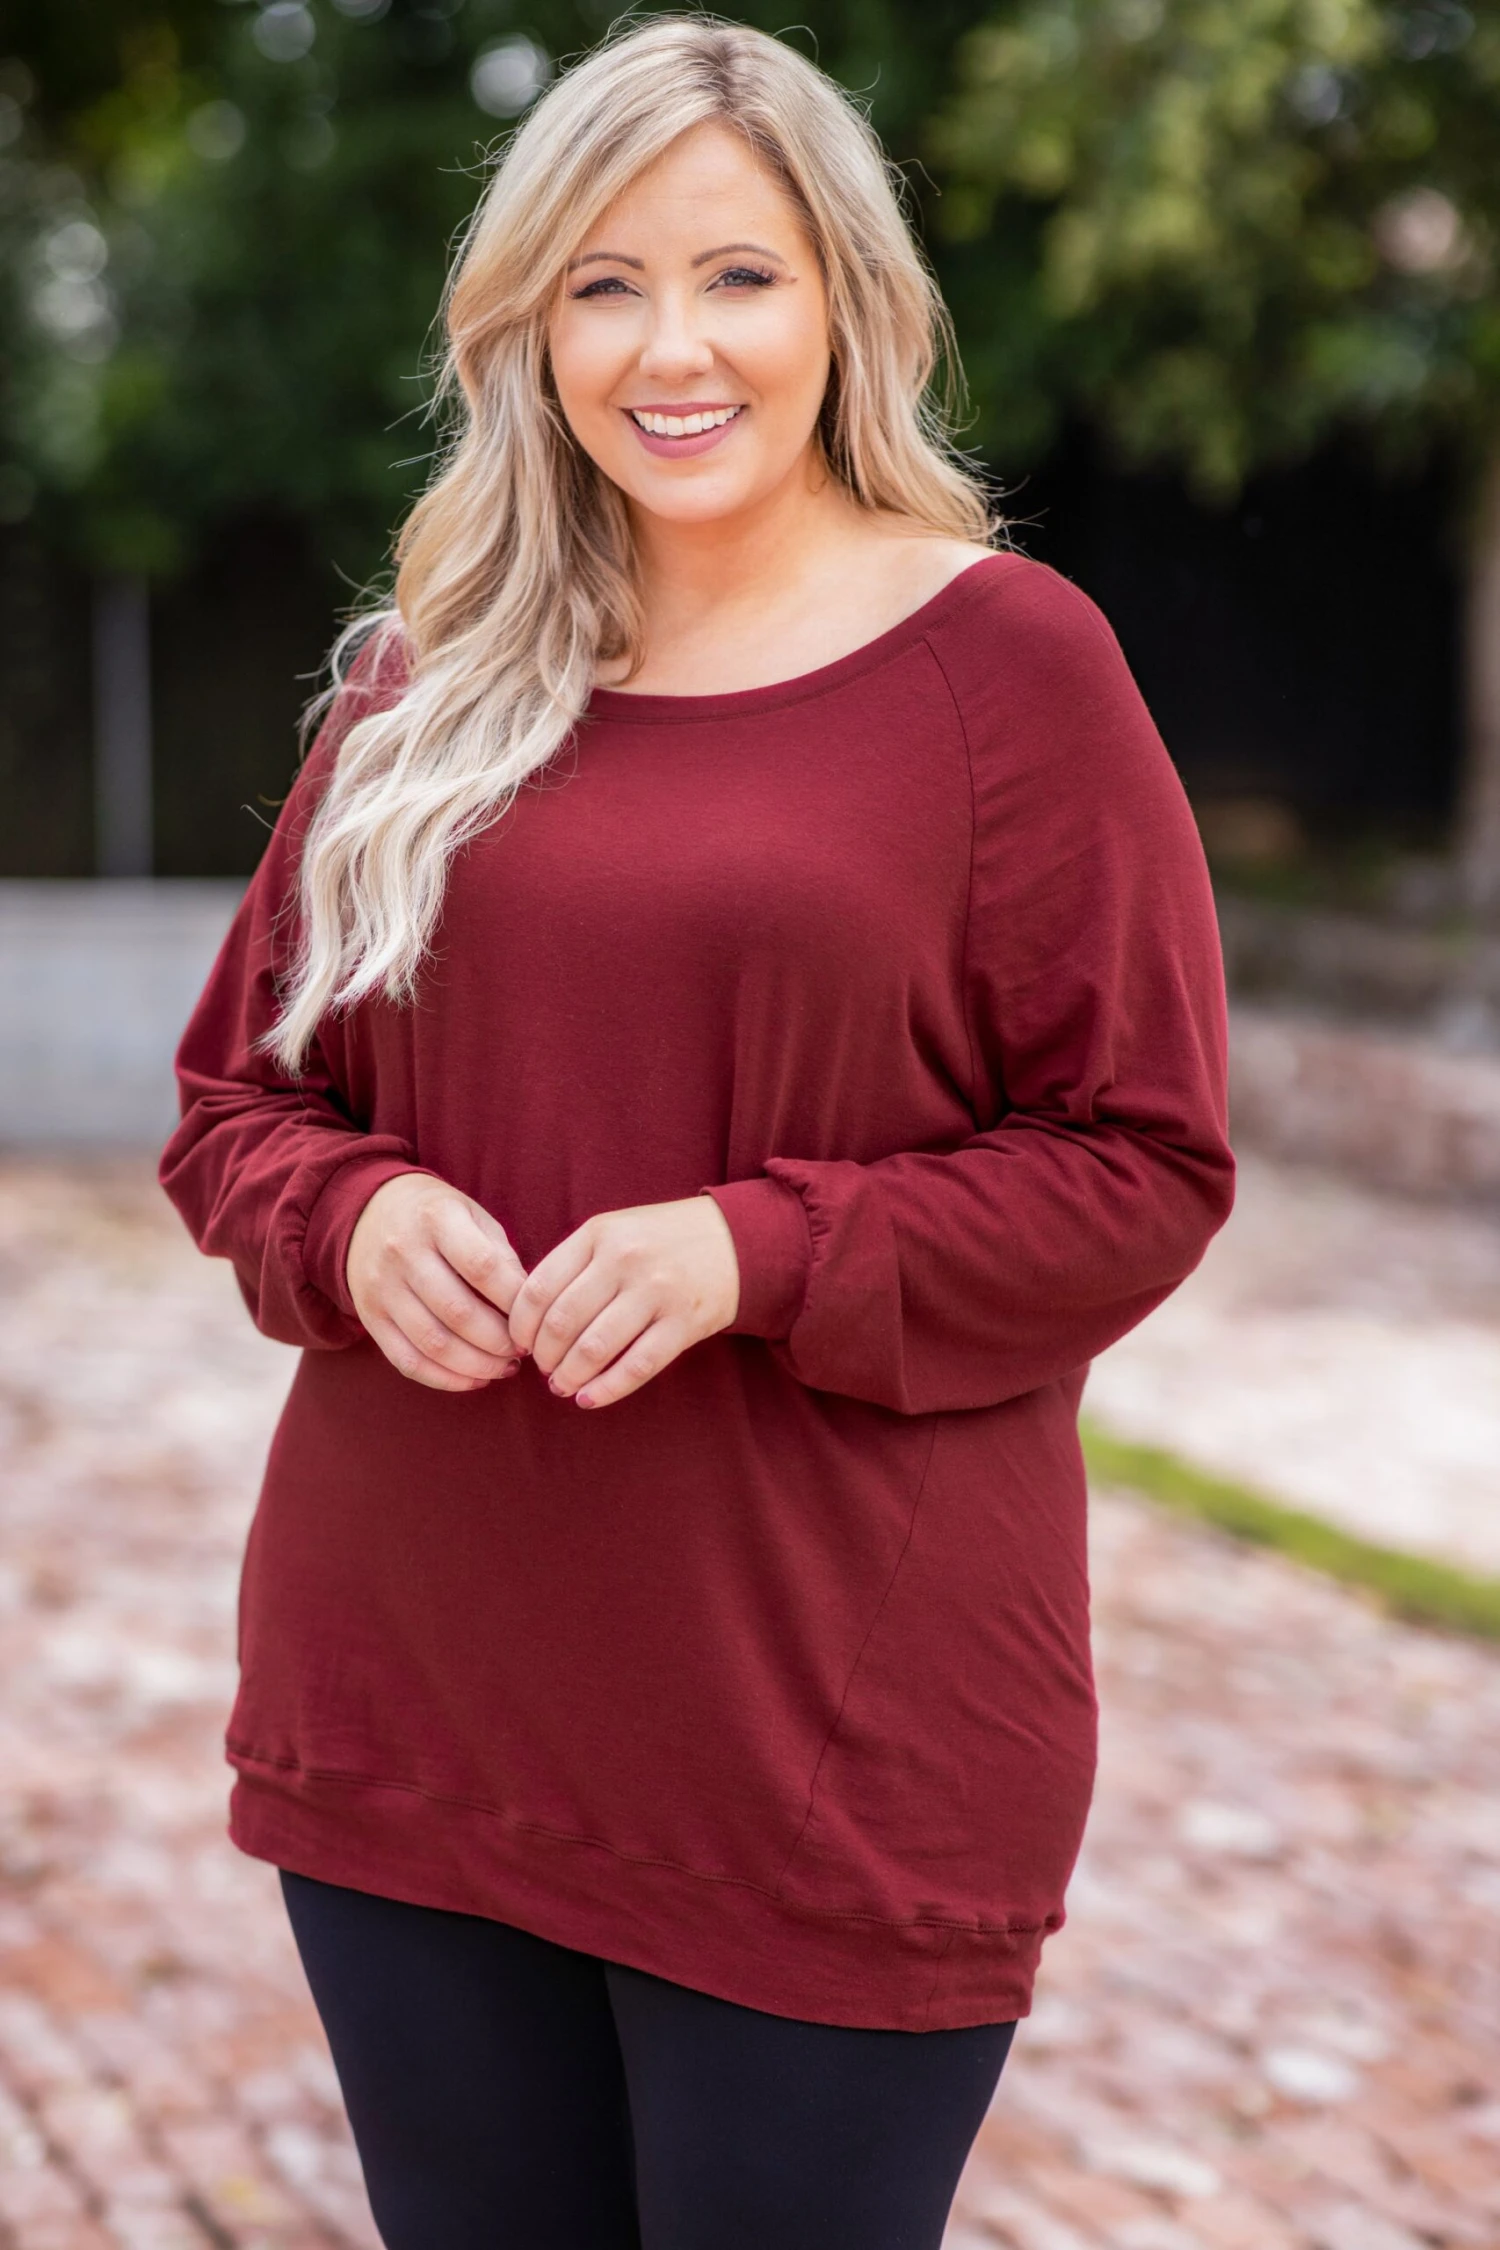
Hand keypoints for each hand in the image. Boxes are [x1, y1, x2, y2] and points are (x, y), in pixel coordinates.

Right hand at [346, 1173, 528, 1392]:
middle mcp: (403, 1252)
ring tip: (505, 1367)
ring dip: (478, 1365)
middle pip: (458, 1312)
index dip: (515, 1300)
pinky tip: (475, 1379)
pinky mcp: (370, 1317)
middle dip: (500, 1341)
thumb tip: (527, 1307)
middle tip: (523, 1349)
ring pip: (433, 1343)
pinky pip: (407, 1361)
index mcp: (436, 1218)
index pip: (483, 1267)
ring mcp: (382, 1287)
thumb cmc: (437, 1217)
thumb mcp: (472, 1215)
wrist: (368, 1213)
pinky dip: (446, 1379)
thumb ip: (500, 1256)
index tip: (536, 1316)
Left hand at [506, 1194, 739, 1409]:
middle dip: (544, 1356)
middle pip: (562, 1322)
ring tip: (563, 1386)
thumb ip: (574, 1263)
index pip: (539, 1287)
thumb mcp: (615, 1231)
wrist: (737, 1240)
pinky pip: (637, 1366)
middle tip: (544, 1368)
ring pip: (595, 1348)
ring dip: (569, 1376)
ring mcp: (657, 1291)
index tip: (520, 1343)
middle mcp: (625, 1259)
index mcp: (599, 1233)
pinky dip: (607, 1390)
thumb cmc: (662, 1241)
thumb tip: (528, 1319)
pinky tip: (590, 1399)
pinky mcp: (684, 1323)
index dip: (520, 1325)